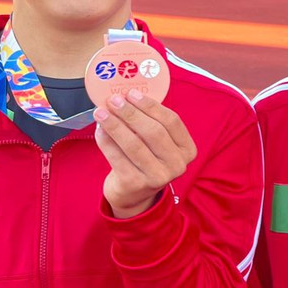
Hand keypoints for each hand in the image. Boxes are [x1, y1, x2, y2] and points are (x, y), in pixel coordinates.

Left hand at [93, 89, 196, 218]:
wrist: (134, 194)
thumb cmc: (145, 160)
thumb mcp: (156, 144)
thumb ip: (149, 122)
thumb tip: (125, 97)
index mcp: (187, 150)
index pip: (172, 122)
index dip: (151, 106)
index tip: (132, 94)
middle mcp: (177, 165)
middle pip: (153, 132)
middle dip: (131, 113)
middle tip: (114, 101)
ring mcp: (158, 177)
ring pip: (134, 144)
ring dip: (115, 125)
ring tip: (100, 113)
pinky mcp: (136, 184)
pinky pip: (118, 157)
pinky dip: (106, 141)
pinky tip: (99, 130)